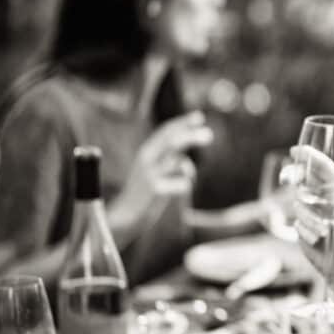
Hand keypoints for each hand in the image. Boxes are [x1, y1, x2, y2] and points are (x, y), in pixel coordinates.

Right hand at [110, 112, 213, 239]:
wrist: (123, 216)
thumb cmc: (142, 194)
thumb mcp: (152, 173)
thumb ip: (168, 163)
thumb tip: (186, 161)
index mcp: (146, 152)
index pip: (165, 132)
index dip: (182, 123)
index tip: (199, 116)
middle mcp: (147, 160)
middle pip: (172, 141)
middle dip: (190, 135)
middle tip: (209, 134)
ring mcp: (150, 174)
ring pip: (178, 161)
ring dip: (190, 168)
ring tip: (190, 176)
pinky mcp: (155, 190)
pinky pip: (181, 183)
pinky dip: (186, 184)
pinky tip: (182, 189)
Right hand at [289, 145, 333, 291]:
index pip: (322, 169)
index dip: (309, 157)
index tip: (296, 150)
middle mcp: (324, 199)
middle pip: (303, 179)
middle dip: (293, 175)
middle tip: (287, 179)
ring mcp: (312, 213)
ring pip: (299, 204)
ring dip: (308, 217)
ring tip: (324, 231)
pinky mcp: (303, 228)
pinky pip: (298, 224)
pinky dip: (306, 231)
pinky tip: (318, 240)